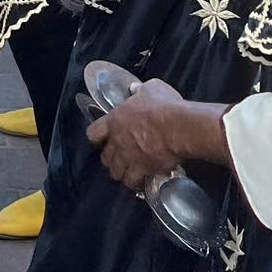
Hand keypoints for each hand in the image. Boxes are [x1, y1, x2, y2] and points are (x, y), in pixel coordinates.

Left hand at [87, 77, 194, 193]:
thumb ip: (139, 90)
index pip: (93, 133)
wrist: (178, 127)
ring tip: (127, 173)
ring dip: (120, 173)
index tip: (102, 139)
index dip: (97, 137)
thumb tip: (133, 89)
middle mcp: (117, 141)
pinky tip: (140, 182)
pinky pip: (132, 182)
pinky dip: (135, 183)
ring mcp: (128, 157)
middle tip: (118, 158)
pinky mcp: (141, 169)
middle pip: (105, 157)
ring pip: (115, 172)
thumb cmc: (164, 105)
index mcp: (115, 120)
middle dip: (110, 159)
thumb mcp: (151, 88)